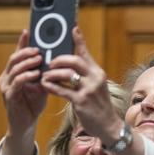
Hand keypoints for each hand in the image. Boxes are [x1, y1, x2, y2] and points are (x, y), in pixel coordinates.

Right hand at [0, 30, 46, 140]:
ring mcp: (6, 86)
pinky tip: (35, 74)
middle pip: (14, 58)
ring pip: (14, 68)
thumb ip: (43, 75)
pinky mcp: (9, 96)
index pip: (17, 54)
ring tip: (39, 59)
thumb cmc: (33, 105)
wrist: (26, 125)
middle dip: (26, 52)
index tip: (28, 30)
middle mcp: (6, 77)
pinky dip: (26, 76)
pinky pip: (17, 82)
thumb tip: (54, 62)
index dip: (22, 42)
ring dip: (27, 62)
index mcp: (13, 72)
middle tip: (39, 49)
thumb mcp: (40, 86)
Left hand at [40, 27, 122, 145]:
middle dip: (58, 60)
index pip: (86, 53)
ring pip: (66, 74)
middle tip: (49, 63)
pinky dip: (51, 86)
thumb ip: (85, 75)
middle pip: (73, 60)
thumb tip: (70, 65)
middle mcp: (95, 78)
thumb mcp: (96, 87)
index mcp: (98, 73)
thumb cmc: (99, 106)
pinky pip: (62, 90)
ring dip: (52, 74)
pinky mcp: (81, 101)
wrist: (109, 126)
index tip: (72, 28)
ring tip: (45, 76)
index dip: (79, 40)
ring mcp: (88, 90)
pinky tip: (45, 86)